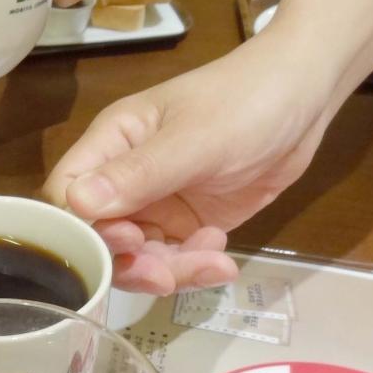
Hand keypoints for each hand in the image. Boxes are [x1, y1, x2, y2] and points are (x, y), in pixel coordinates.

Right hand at [41, 31, 335, 293]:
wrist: (306, 98)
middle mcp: (123, 179)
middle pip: (100, 238)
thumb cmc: (246, 101)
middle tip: (166, 275)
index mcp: (111, 145)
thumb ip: (140, 173)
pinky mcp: (186, 224)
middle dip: (130, 262)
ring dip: (170, 271)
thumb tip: (77, 202)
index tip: (124, 241)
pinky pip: (174, 260)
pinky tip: (223, 258)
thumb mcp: (194, 139)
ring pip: (137, 257)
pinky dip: (195, 269)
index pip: (67, 196)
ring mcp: (155, 204)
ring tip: (213, 263)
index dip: (84, 228)